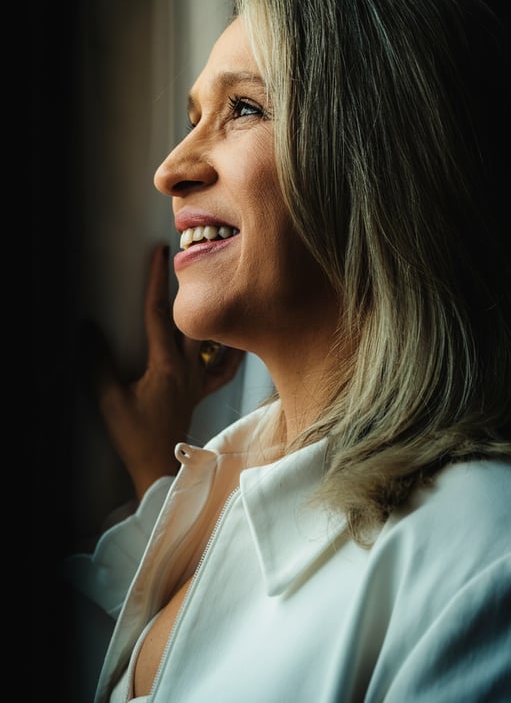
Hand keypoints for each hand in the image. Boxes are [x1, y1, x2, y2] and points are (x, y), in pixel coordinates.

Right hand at [84, 244, 244, 500]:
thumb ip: (99, 363)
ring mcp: (200, 379)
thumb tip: (87, 329)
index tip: (159, 253)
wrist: (158, 465)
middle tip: (193, 263)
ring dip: (217, 315)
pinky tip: (234, 338)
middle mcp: (188, 367)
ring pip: (218, 340)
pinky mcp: (203, 390)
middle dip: (192, 289)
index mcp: (166, 364)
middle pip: (195, 319)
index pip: (159, 314)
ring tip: (223, 292)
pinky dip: (231, 351)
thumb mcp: (110, 399)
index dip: (157, 281)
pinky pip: (225, 368)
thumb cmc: (134, 434)